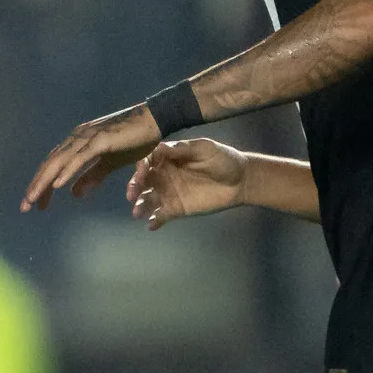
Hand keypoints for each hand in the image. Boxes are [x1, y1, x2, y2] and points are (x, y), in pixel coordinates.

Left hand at [21, 106, 160, 209]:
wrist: (154, 120)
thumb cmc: (133, 140)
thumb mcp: (109, 163)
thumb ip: (92, 176)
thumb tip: (73, 194)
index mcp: (77, 143)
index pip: (53, 166)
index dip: (41, 184)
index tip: (34, 204)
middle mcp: (77, 138)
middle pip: (50, 164)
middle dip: (36, 186)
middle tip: (25, 207)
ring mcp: (88, 137)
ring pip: (59, 162)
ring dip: (44, 181)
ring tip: (33, 199)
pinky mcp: (100, 140)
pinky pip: (80, 158)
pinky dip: (67, 171)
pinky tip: (57, 185)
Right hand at [126, 138, 248, 228]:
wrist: (241, 180)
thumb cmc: (223, 159)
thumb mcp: (204, 148)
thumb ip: (182, 149)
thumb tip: (159, 147)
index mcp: (169, 158)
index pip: (149, 161)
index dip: (141, 167)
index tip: (141, 173)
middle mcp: (165, 175)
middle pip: (144, 181)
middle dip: (134, 187)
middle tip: (132, 195)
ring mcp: (170, 193)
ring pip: (149, 199)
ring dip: (141, 205)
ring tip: (137, 212)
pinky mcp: (177, 208)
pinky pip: (162, 214)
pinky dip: (155, 220)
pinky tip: (151, 225)